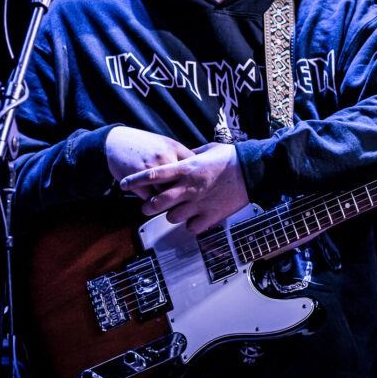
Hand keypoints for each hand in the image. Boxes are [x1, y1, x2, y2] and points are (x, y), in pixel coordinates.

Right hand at [105, 126, 194, 200]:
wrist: (115, 143)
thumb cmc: (143, 145)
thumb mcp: (166, 144)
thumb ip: (182, 156)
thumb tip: (199, 169)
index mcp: (175, 148)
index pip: (196, 167)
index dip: (199, 179)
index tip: (201, 186)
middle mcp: (166, 158)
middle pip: (184, 184)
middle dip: (187, 194)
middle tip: (188, 200)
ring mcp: (152, 170)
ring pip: (168, 194)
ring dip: (169, 201)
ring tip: (171, 204)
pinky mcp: (139, 182)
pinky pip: (152, 199)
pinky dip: (153, 202)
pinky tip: (153, 200)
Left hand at [119, 142, 249, 234]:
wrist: (253, 171)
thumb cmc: (232, 158)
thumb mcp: (208, 149)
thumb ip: (190, 155)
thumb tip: (181, 158)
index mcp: (186, 169)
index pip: (153, 175)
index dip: (135, 180)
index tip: (123, 184)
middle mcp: (189, 188)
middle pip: (157, 202)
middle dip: (148, 206)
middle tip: (147, 205)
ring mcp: (199, 204)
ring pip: (172, 217)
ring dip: (171, 215)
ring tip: (177, 210)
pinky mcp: (211, 216)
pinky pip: (191, 228)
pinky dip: (191, 225)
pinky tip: (194, 219)